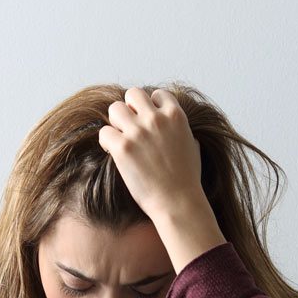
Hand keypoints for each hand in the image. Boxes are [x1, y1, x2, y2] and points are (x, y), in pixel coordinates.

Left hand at [98, 87, 202, 220]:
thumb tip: (179, 130)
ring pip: (115, 108)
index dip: (150, 108)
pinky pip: (104, 132)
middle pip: (133, 94)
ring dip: (115, 123)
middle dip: (130, 110)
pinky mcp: (123, 148)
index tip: (148, 124)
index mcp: (176, 115)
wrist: (178, 202)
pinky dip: (106, 142)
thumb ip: (183, 131)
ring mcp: (138, 132)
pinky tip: (113, 153)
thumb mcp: (192, 147)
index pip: (156, 95)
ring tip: (120, 140)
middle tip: (130, 130)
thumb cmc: (187, 181)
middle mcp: (156, 119)